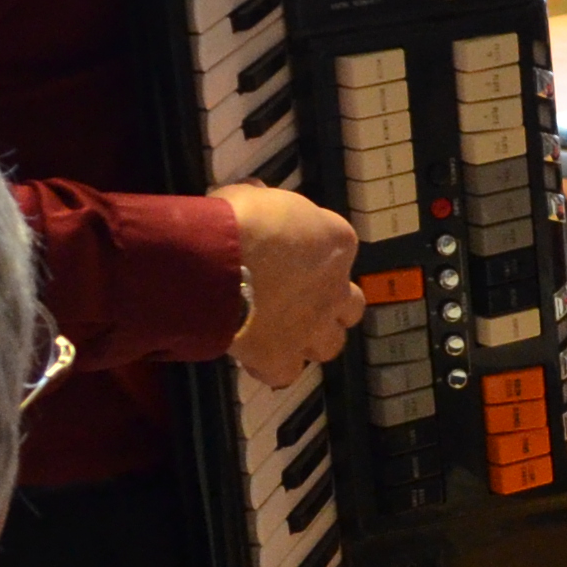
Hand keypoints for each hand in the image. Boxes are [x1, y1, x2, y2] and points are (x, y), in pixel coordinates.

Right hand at [215, 184, 363, 388]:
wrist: (215, 261)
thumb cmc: (236, 221)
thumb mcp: (252, 194)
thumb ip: (263, 200)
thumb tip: (256, 194)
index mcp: (336, 242)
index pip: (339, 250)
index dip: (315, 255)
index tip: (289, 254)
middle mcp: (335, 288)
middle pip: (351, 306)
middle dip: (330, 305)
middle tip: (299, 299)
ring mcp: (313, 327)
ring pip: (331, 345)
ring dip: (311, 340)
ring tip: (282, 331)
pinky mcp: (283, 357)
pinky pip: (286, 372)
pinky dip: (272, 366)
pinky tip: (254, 355)